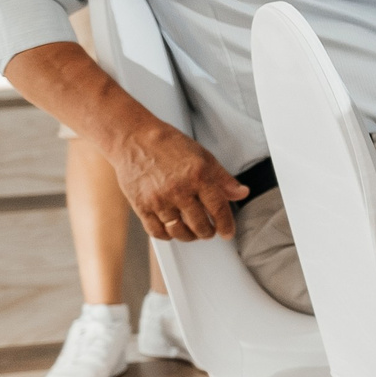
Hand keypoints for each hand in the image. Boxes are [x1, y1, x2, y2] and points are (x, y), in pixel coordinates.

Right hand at [107, 118, 247, 239]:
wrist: (134, 140)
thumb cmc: (170, 145)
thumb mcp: (204, 157)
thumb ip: (223, 179)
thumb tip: (241, 193)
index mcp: (198, 176)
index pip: (218, 208)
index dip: (226, 224)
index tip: (227, 232)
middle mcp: (179, 190)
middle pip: (199, 224)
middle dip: (208, 232)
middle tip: (210, 231)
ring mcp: (159, 200)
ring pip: (178, 231)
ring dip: (189, 236)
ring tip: (193, 232)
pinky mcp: (141, 206)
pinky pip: (156, 231)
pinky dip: (167, 235)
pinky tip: (172, 230)